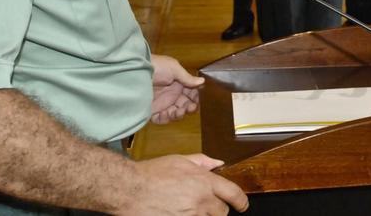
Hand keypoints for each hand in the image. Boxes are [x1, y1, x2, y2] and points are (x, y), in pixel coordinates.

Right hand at [118, 154, 248, 215]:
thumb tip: (218, 164)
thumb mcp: (180, 160)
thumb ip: (202, 162)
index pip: (233, 194)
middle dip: (217, 209)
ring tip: (188, 208)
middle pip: (222, 212)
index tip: (242, 205)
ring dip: (202, 215)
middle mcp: (200, 200)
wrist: (129, 189)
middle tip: (206, 205)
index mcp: (204, 182)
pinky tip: (179, 212)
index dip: (241, 201)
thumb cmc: (150, 174)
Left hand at [149, 55, 202, 124]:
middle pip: (185, 106)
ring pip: (175, 114)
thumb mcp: (174, 69)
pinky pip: (161, 119)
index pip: (191, 94)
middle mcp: (171, 94)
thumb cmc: (156, 67)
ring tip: (178, 111)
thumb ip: (188, 78)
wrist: (135, 72)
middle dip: (189, 108)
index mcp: (178, 83)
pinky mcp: (152, 110)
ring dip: (178, 115)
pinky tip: (165, 114)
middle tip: (189, 108)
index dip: (195, 99)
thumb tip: (202, 82)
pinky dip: (165, 119)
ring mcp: (162, 103)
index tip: (197, 101)